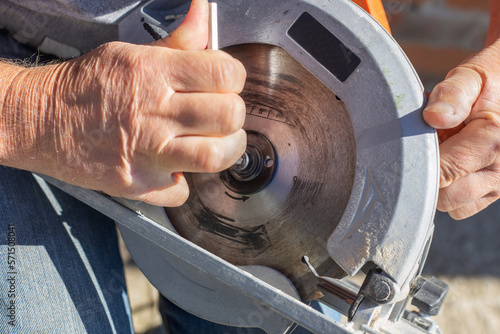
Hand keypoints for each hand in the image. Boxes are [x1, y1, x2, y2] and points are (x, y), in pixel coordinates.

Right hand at [0, 0, 246, 206]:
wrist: (40, 121)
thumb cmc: (88, 86)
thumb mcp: (132, 52)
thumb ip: (179, 40)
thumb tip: (204, 12)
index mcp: (155, 73)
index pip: (225, 74)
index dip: (234, 78)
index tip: (225, 84)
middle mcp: (153, 112)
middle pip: (229, 116)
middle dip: (234, 115)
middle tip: (221, 116)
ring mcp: (146, 152)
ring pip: (215, 157)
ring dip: (225, 151)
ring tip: (213, 144)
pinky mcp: (138, 184)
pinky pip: (182, 192)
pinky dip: (182, 184)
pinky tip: (173, 169)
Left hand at [423, 39, 499, 218]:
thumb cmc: (491, 82)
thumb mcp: (472, 76)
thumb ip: (452, 93)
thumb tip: (433, 116)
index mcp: (495, 141)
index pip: (442, 172)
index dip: (418, 163)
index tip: (408, 147)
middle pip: (443, 196)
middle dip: (426, 174)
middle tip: (426, 146)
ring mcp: (499, 185)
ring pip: (450, 205)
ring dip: (438, 184)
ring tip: (442, 152)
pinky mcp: (493, 193)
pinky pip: (460, 207)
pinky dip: (449, 190)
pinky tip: (450, 164)